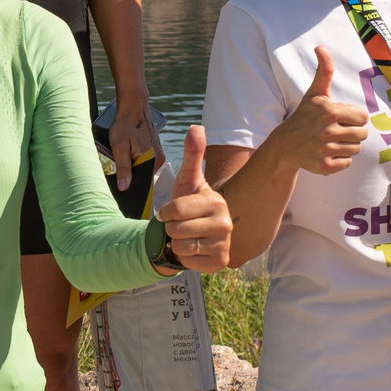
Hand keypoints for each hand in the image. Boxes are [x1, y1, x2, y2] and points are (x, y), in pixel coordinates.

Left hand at [107, 95, 162, 193]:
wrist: (133, 106)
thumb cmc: (125, 124)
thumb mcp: (119, 147)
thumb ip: (123, 168)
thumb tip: (124, 187)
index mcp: (152, 160)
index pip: (143, 183)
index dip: (132, 188)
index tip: (122, 192)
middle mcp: (159, 158)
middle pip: (143, 176)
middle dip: (131, 177)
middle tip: (118, 173)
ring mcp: (158, 153)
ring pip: (143, 168)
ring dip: (132, 168)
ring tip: (123, 159)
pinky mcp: (155, 149)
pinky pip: (144, 161)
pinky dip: (135, 160)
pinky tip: (127, 154)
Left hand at [155, 125, 232, 275]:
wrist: (190, 234)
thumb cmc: (187, 205)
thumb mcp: (187, 180)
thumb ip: (192, 155)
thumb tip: (196, 127)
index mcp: (216, 202)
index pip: (175, 210)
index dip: (165, 213)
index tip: (168, 212)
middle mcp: (225, 223)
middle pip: (177, 229)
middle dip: (170, 229)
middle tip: (179, 226)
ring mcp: (225, 244)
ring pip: (181, 246)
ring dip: (176, 243)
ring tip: (185, 237)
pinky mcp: (220, 263)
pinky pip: (188, 262)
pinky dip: (185, 258)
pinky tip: (193, 250)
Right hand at [265, 46, 367, 176]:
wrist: (285, 145)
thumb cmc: (305, 116)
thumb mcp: (315, 93)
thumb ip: (324, 70)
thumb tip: (320, 46)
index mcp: (330, 111)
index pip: (364, 117)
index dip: (354, 117)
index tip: (340, 117)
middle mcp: (327, 131)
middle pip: (362, 134)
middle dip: (352, 132)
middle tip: (335, 131)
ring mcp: (325, 149)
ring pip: (356, 149)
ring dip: (346, 146)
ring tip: (330, 141)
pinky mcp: (324, 166)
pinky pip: (347, 163)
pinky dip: (340, 160)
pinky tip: (326, 153)